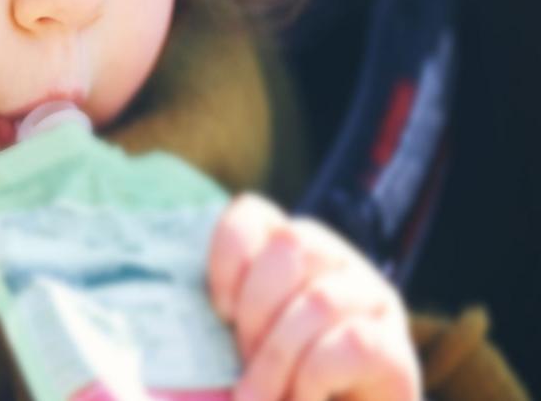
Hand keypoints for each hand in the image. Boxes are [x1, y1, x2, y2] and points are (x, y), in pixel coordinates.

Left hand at [207, 194, 420, 400]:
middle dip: (255, 311)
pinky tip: (303, 400)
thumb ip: (224, 319)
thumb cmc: (274, 391)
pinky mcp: (397, 351)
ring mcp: (374, 302)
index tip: (220, 311)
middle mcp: (337, 264)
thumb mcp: (238, 345)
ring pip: (320, 299)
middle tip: (243, 365)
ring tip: (261, 397)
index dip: (229, 254)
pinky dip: (312, 379)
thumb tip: (198, 314)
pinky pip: (352, 343)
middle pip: (290, 245)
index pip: (254, 214)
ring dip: (277, 356)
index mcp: (290, 253)